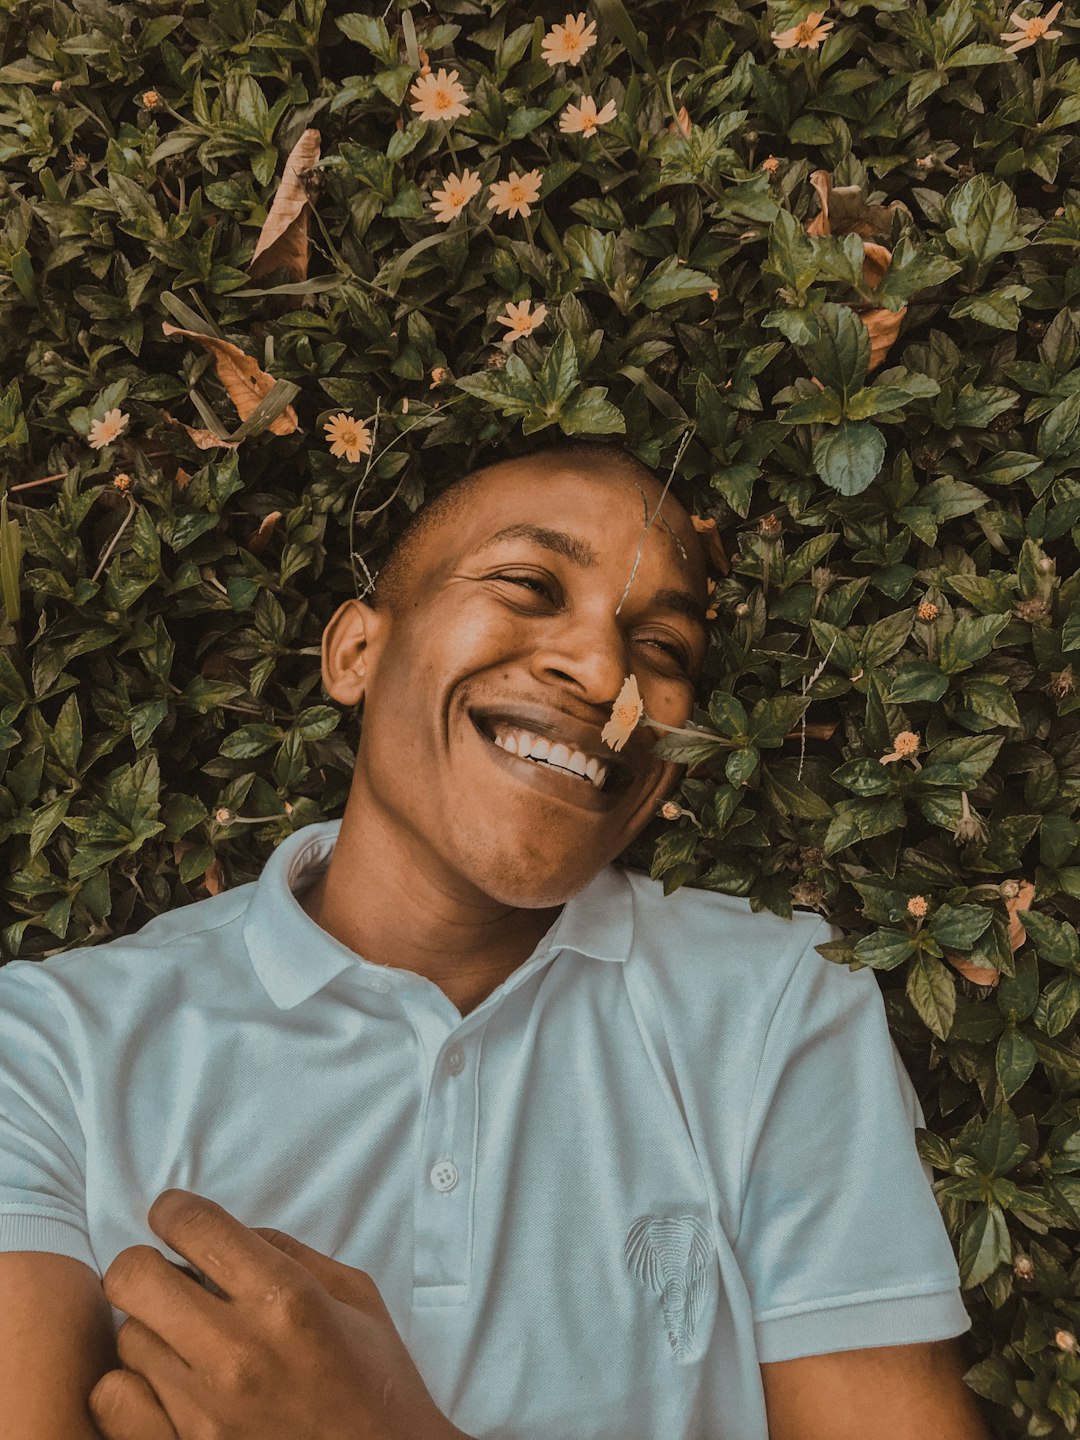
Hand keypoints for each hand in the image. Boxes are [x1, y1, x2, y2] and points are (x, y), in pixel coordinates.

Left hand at [88, 1188, 469, 1439]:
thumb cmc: (375, 1385)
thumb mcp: (356, 1298)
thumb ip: (291, 1253)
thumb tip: (232, 1235)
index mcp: (285, 1299)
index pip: (194, 1225)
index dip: (173, 1210)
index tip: (174, 1218)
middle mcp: (237, 1352)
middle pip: (133, 1277)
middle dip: (145, 1266)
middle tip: (168, 1279)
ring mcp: (203, 1412)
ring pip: (126, 1337)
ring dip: (150, 1331)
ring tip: (185, 1344)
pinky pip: (113, 1399)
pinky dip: (131, 1387)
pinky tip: (164, 1385)